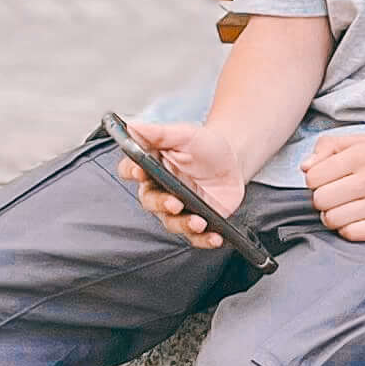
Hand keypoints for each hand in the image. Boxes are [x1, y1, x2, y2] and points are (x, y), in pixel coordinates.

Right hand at [114, 121, 246, 248]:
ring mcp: (178, 209)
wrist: (234, 159)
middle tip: (174, 202)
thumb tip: (132, 126)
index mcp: (150, 167)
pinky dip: (204, 239)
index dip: (132, 171)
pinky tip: (215, 237)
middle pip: (150, 201)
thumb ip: (159, 132)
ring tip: (199, 221)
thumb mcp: (184, 134)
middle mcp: (159, 191)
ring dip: (183, 224)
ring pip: (171, 222)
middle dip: (161, 204)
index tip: (139, 170)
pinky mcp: (197, 221)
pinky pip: (196, 236)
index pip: (130, 170)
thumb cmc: (204, 145)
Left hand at [297, 128, 364, 244]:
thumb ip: (330, 147)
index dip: (315, 179)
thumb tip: (305, 167)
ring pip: (332, 220)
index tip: (327, 178)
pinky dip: (348, 228)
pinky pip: (351, 234)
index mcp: (362, 154)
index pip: (313, 177)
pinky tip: (357, 217)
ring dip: (333, 215)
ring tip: (346, 206)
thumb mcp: (364, 140)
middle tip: (336, 193)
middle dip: (323, 198)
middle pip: (320, 200)